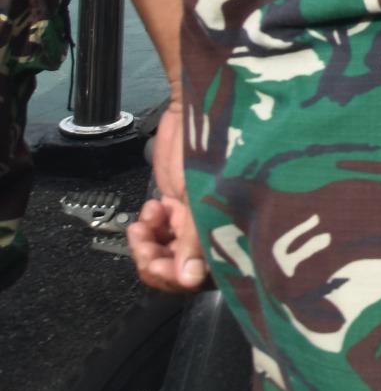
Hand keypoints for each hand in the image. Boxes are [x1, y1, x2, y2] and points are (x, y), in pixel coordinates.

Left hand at [128, 105, 207, 291]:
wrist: (197, 111)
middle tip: (143, 245)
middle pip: (181, 268)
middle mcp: (212, 227)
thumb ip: (196, 238)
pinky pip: (158, 231)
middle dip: (156, 261)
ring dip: (148, 244)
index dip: (178, 277)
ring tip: (143, 225)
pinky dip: (147, 227)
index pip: (204, 274)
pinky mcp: (178, 206)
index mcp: (228, 227)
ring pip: (165, 252)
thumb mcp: (204, 195)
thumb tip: (188, 279)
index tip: (157, 264)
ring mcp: (193, 219)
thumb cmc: (216, 142)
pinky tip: (150, 211)